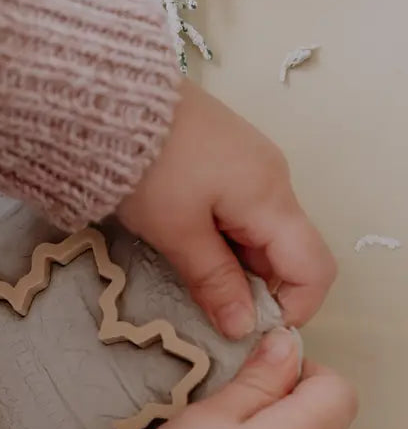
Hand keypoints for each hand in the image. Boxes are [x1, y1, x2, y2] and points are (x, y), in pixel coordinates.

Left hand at [117, 80, 335, 339]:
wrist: (114, 99)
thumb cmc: (147, 167)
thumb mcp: (177, 232)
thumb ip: (214, 280)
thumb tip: (243, 327)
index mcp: (271, 196)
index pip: (314, 267)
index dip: (293, 307)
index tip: (250, 328)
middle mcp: (273, 178)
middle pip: (287, 250)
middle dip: (256, 286)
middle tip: (208, 302)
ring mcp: (249, 164)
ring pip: (260, 232)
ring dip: (234, 261)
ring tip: (189, 268)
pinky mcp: (225, 157)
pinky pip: (239, 209)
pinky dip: (222, 235)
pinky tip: (186, 238)